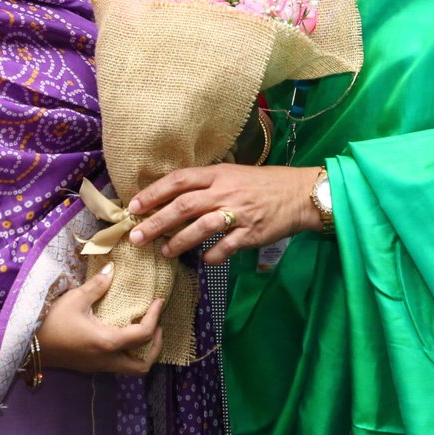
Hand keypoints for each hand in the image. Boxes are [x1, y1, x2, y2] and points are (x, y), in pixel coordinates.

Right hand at [35, 264, 163, 375]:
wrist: (27, 346)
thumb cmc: (51, 322)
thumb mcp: (75, 299)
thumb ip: (97, 286)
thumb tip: (112, 269)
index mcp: (107, 342)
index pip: (143, 334)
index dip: (155, 317)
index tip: (159, 301)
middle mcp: (106, 360)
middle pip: (142, 366)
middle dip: (155, 348)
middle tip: (157, 326)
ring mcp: (98, 367)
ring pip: (130, 369)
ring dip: (142, 352)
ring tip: (142, 330)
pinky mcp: (90, 366)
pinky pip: (117, 364)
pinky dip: (127, 353)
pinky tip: (121, 334)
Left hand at [127, 163, 322, 265]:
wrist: (299, 194)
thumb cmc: (263, 184)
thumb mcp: (233, 174)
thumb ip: (207, 184)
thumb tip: (173, 197)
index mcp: (218, 173)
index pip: (179, 180)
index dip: (154, 193)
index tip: (134, 207)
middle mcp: (225, 191)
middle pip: (183, 206)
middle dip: (156, 222)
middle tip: (136, 237)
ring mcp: (238, 213)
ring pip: (201, 228)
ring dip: (178, 242)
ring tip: (165, 252)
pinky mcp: (251, 233)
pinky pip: (225, 248)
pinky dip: (211, 256)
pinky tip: (203, 261)